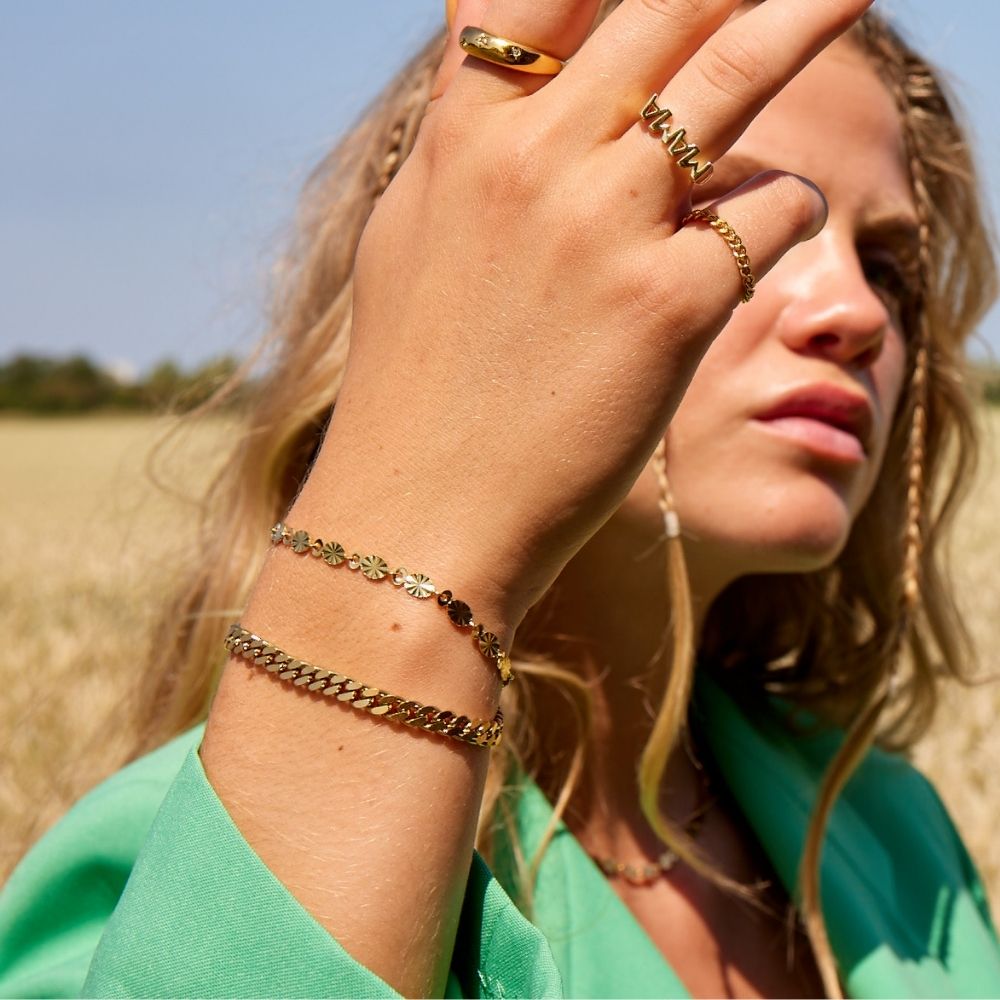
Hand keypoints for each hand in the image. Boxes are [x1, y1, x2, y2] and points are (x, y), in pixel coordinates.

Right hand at [325, 0, 867, 632]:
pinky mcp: (672, 303)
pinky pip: (771, 213)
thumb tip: (475, 54)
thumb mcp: (412, 242)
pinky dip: (781, 217)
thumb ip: (458, 142)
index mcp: (462, 143)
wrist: (420, 514)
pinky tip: (751, 250)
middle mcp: (534, 162)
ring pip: (735, 72)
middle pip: (661, 7)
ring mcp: (605, 226)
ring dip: (804, 21)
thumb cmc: (414, 389)